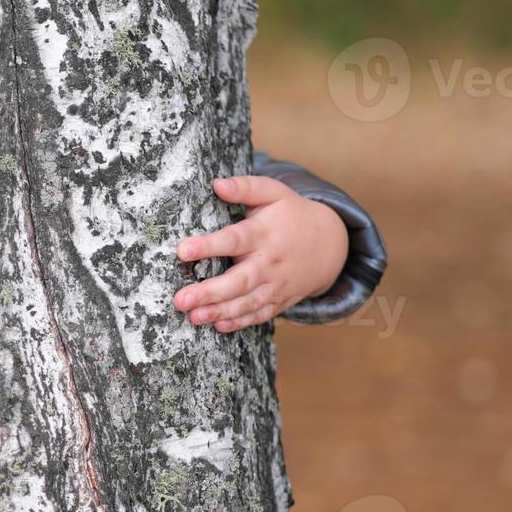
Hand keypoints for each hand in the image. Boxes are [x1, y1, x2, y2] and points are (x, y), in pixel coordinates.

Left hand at [173, 176, 347, 331]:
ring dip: (221, 312)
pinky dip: (242, 322)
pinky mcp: (280, 299)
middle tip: (181, 300)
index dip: (208, 246)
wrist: (330, 243)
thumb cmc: (291, 214)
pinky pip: (261, 314)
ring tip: (194, 317)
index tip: (182, 250)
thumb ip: (246, 187)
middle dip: (210, 292)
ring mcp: (276, 284)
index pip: (234, 240)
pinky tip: (219, 326)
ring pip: (248, 302)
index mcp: (263, 233)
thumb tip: (217, 184)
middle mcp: (269, 262)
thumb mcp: (274, 193)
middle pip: (239, 280)